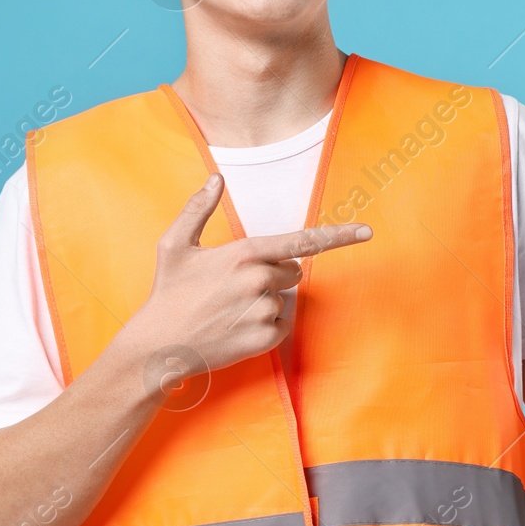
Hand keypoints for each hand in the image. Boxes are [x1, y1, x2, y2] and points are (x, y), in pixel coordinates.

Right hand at [120, 172, 372, 375]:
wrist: (158, 346)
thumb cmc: (167, 293)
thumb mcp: (175, 245)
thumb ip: (198, 208)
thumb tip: (216, 179)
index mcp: (244, 253)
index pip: (301, 241)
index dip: (337, 236)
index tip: (366, 232)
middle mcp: (259, 280)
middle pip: (292, 270)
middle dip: (272, 274)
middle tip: (233, 286)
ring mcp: (263, 311)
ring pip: (284, 299)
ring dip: (265, 301)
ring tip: (228, 309)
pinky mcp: (265, 338)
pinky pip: (281, 325)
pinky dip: (264, 326)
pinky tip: (234, 327)